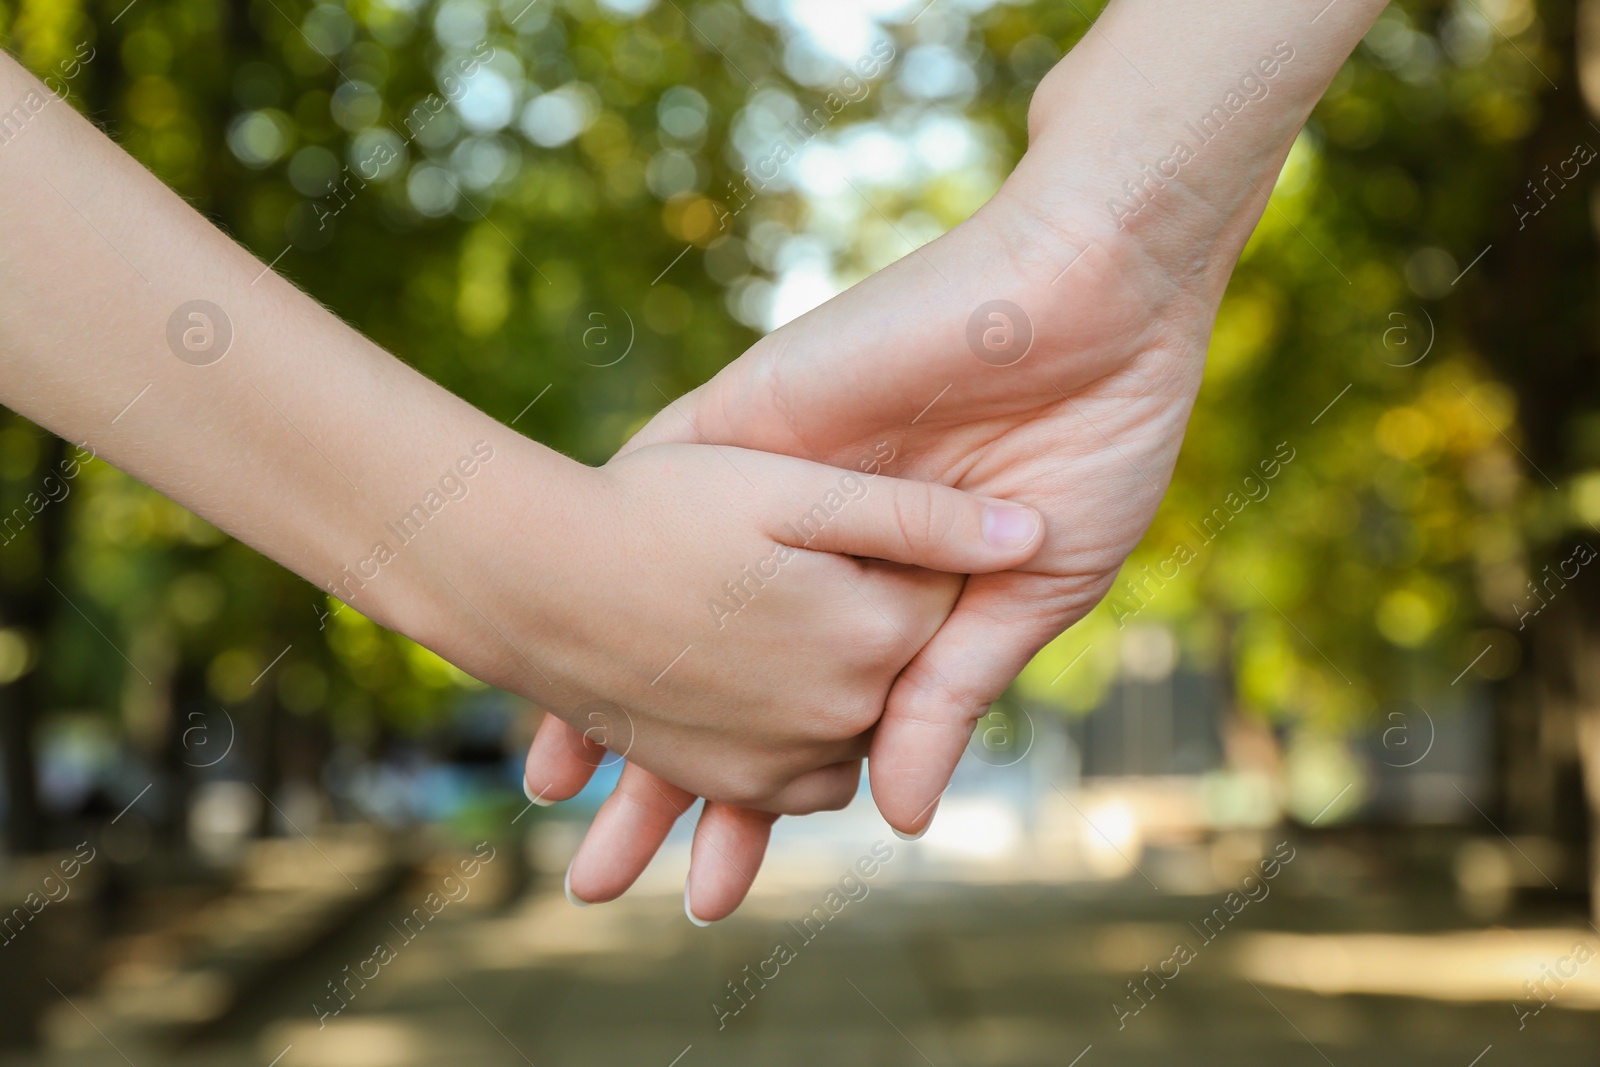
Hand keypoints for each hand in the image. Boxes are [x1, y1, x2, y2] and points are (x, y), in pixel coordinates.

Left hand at [527, 0, 1387, 916]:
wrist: (1098, 298)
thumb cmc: (1093, 445)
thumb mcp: (1026, 596)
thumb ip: (945, 696)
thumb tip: (894, 818)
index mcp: (887, 608)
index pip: (799, 727)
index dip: (753, 809)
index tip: (708, 891)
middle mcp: (814, 562)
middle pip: (714, 687)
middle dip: (659, 784)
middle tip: (594, 880)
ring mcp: (776, 492)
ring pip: (665, 606)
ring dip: (606, 697)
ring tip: (548, 789)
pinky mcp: (751, 421)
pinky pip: (654, 493)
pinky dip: (600, 568)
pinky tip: (552, 643)